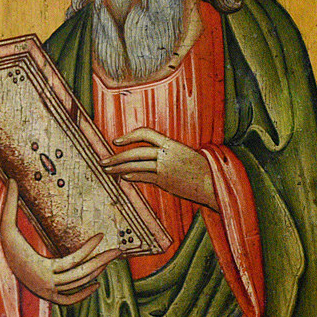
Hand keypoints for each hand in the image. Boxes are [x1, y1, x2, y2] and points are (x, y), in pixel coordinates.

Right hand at [0, 205, 119, 304]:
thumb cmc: (5, 245)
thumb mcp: (5, 226)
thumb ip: (9, 203)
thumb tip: (12, 180)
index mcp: (41, 268)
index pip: (72, 259)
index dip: (88, 248)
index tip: (101, 236)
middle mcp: (47, 283)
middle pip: (81, 274)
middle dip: (102, 262)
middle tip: (118, 251)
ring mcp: (48, 292)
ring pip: (78, 285)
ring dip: (95, 273)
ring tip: (108, 260)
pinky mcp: (48, 296)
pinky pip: (69, 300)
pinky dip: (82, 294)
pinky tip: (95, 284)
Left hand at [101, 127, 216, 207]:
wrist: (213, 183)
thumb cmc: (201, 168)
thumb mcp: (185, 154)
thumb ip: (167, 152)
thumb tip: (150, 154)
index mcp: (171, 143)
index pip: (145, 133)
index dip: (129, 136)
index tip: (116, 141)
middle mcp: (166, 154)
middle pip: (135, 152)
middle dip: (116, 156)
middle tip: (103, 161)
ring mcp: (165, 168)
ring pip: (136, 165)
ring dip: (119, 168)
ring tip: (108, 170)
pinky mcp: (165, 181)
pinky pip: (145, 177)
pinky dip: (133, 176)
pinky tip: (124, 177)